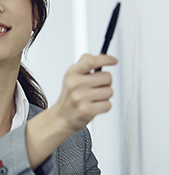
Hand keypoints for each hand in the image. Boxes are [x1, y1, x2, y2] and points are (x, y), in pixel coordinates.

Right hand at [25, 53, 117, 168]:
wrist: (62, 117)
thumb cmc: (70, 97)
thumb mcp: (71, 77)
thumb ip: (84, 64)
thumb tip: (102, 57)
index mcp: (72, 74)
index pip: (91, 61)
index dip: (105, 59)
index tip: (113, 61)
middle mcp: (75, 84)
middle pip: (107, 77)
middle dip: (105, 83)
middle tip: (96, 88)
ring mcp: (80, 97)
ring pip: (109, 91)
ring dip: (105, 96)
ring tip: (94, 98)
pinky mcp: (87, 110)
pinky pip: (108, 104)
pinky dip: (104, 106)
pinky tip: (94, 106)